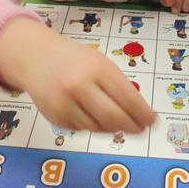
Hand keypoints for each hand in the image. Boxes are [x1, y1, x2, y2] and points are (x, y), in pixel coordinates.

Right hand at [0, 17, 156, 132]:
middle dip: (131, 126)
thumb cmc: (75, 60)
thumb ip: (117, 85)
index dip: (143, 113)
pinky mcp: (55, 118)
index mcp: (97, 68)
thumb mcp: (99, 62)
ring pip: (99, 127)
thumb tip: (139, 114)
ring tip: (116, 119)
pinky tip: (90, 112)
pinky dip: (92, 125)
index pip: (127, 97)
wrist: (35, 58)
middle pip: (114, 117)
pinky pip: (82, 129)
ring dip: (112, 127)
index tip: (153, 121)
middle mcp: (80, 85)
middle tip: (140, 129)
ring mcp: (65, 103)